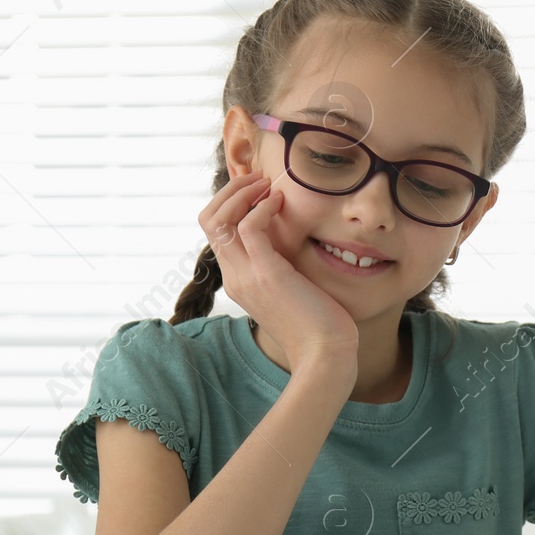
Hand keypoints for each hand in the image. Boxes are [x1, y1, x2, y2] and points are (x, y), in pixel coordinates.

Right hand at [198, 172, 359, 372]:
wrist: (326, 355)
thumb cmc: (319, 325)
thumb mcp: (292, 289)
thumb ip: (282, 266)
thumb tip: (290, 243)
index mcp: (238, 280)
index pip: (215, 231)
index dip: (230, 203)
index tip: (257, 190)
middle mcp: (235, 277)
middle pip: (208, 220)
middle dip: (230, 191)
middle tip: (259, 179)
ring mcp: (246, 275)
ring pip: (218, 219)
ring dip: (242, 192)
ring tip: (267, 184)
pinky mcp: (267, 273)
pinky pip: (249, 226)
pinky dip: (262, 206)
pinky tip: (281, 202)